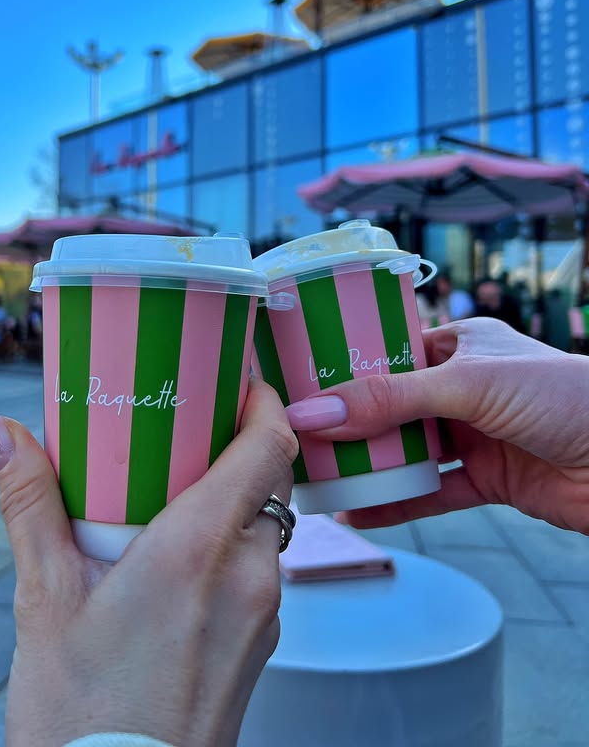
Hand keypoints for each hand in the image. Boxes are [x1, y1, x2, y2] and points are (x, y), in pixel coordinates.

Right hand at [0, 379, 296, 746]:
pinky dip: (235, 545)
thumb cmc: (80, 715)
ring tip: (179, 490)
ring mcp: (263, 615)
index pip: (268, 447)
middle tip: (194, 427)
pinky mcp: (261, 644)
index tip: (240, 380)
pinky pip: (262, 569)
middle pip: (271, 479)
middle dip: (240, 444)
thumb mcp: (43, 600)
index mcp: (198, 550)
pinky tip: (184, 559)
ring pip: (268, 524)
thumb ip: (29, 503)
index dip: (262, 402)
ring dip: (237, 498)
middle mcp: (247, 577)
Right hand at [285, 318, 588, 534]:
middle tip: (297, 436)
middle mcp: (465, 389)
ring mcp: (476, 436)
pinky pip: (432, 493)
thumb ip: (390, 400)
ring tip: (316, 477)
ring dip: (368, 465)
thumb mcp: (467, 384)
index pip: (391, 352)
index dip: (348, 367)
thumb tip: (314, 411)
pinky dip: (395, 504)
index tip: (300, 382)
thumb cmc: (563, 395)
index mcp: (462, 346)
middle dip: (349, 423)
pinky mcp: (489, 480)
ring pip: (408, 450)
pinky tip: (356, 513)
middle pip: (393, 406)